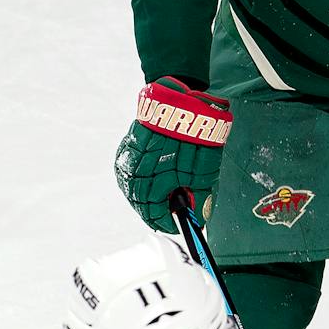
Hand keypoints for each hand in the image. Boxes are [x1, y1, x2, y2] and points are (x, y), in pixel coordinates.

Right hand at [114, 78, 232, 231]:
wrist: (178, 103)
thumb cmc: (192, 138)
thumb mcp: (203, 173)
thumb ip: (199, 198)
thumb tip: (200, 218)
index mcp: (148, 187)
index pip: (155, 217)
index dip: (170, 223)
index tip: (181, 225)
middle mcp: (131, 179)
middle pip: (144, 206)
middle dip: (161, 210)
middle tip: (177, 211)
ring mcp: (125, 164)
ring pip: (136, 191)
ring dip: (152, 195)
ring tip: (169, 194)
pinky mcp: (125, 151)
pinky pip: (133, 174)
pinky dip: (146, 179)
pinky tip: (159, 176)